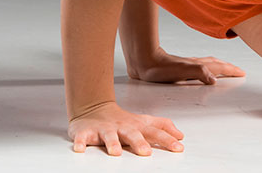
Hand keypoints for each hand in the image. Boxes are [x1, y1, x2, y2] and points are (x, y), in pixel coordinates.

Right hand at [68, 101, 184, 155]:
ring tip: (116, 152)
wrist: (93, 108)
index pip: (154, 132)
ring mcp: (103, 130)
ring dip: (112, 143)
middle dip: (139, 143)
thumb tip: (181, 136)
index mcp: (136, 127)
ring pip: (108, 136)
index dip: (167, 140)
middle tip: (146, 152)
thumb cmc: (121, 120)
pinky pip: (82, 138)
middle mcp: (121, 128)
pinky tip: (80, 149)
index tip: (178, 147)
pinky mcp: (86, 132)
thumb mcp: (143, 122)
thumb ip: (162, 128)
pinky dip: (80, 143)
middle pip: (132, 134)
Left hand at [128, 47, 245, 84]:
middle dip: (228, 67)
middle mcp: (194, 64)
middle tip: (237, 71)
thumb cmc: (159, 68)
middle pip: (215, 64)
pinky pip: (198, 67)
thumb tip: (214, 80)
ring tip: (223, 69)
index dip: (231, 70)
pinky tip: (200, 72)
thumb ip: (200, 73)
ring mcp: (186, 65)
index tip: (242, 73)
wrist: (143, 61)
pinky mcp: (178, 68)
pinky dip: (205, 69)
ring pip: (207, 64)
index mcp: (197, 66)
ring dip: (218, 66)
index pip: (219, 67)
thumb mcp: (182, 71)